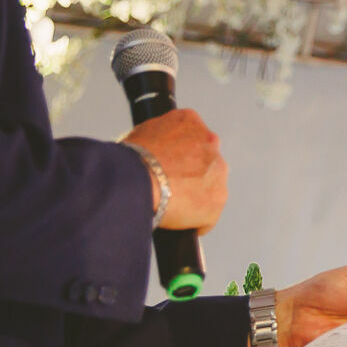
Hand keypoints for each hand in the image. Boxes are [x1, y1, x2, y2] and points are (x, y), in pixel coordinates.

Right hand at [124, 109, 227, 232]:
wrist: (135, 180)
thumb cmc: (129, 160)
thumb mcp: (141, 134)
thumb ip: (158, 138)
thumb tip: (153, 152)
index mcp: (190, 121)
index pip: (191, 138)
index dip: (178, 156)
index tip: (167, 168)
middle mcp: (210, 142)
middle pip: (204, 161)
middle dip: (191, 174)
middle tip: (169, 188)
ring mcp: (217, 170)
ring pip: (209, 187)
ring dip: (195, 197)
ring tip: (170, 207)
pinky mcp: (217, 198)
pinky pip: (208, 215)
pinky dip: (195, 222)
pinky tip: (177, 225)